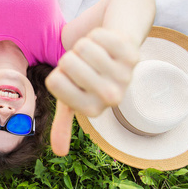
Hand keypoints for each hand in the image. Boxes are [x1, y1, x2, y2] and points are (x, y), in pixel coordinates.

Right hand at [46, 28, 138, 155]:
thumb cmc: (91, 76)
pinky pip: (99, 35)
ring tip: (96, 54)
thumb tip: (59, 153)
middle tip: (85, 63)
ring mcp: (124, 76)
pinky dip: (99, 35)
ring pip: (83, 46)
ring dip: (85, 44)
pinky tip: (108, 45)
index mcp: (90, 109)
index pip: (54, 81)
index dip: (58, 73)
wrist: (118, 53)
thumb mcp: (74, 99)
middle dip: (71, 56)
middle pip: (67, 62)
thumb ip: (64, 124)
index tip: (73, 77)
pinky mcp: (133, 55)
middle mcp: (110, 98)